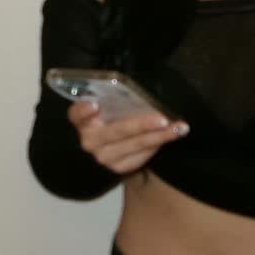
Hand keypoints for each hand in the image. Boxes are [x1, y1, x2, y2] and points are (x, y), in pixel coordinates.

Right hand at [67, 100, 189, 176]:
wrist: (113, 145)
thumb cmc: (113, 115)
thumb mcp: (110, 104)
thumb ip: (116, 97)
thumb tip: (138, 86)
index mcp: (83, 120)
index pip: (77, 114)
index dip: (84, 111)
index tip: (95, 105)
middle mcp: (89, 140)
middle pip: (116, 131)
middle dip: (141, 125)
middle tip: (162, 119)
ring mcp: (103, 157)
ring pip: (133, 146)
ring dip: (158, 136)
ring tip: (178, 128)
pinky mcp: (118, 168)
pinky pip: (140, 157)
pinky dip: (157, 145)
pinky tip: (172, 135)